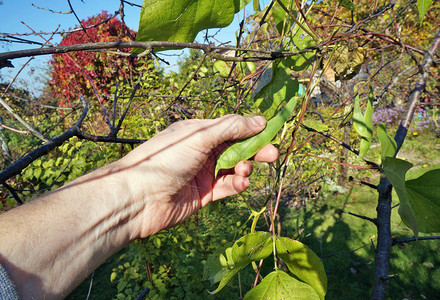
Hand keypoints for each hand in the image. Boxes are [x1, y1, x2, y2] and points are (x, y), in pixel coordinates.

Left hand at [118, 114, 278, 236]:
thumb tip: (260, 120)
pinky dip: (237, 184)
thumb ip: (230, 128)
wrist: (138, 199)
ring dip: (245, 168)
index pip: (231, 127)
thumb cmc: (164, 160)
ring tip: (245, 171)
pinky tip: (241, 183)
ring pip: (234, 168)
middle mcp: (201, 150)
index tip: (271, 131)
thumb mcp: (198, 136)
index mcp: (197, 132)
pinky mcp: (205, 194)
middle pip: (236, 148)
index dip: (251, 129)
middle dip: (255, 150)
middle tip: (272, 154)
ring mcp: (203, 173)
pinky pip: (228, 187)